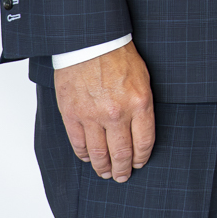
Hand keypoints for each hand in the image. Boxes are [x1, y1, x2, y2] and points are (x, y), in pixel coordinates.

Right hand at [53, 41, 154, 181]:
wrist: (92, 41)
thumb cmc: (119, 56)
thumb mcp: (143, 79)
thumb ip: (142, 106)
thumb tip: (140, 130)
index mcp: (139, 103)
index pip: (143, 143)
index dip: (142, 157)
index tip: (140, 163)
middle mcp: (117, 113)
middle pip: (121, 153)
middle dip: (123, 169)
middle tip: (122, 176)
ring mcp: (93, 116)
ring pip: (99, 154)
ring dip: (103, 168)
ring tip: (106, 173)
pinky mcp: (73, 114)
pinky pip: (79, 144)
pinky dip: (85, 155)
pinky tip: (89, 158)